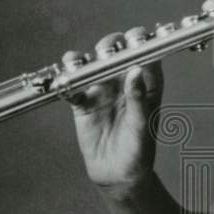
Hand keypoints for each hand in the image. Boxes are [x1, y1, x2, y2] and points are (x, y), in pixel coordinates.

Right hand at [63, 29, 163, 192]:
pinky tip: (65, 80)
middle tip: (106, 50)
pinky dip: (68, 81)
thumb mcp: (142, 124)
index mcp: (147, 82)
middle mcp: (125, 80)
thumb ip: (138, 98)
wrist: (118, 175)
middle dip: (111, 45)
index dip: (140, 42)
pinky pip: (73, 86)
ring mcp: (103, 89)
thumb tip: (136, 70)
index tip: (134, 38)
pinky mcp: (83, 102)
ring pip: (93, 64)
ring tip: (81, 61)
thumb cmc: (139, 150)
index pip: (145, 53)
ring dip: (86, 58)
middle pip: (116, 52)